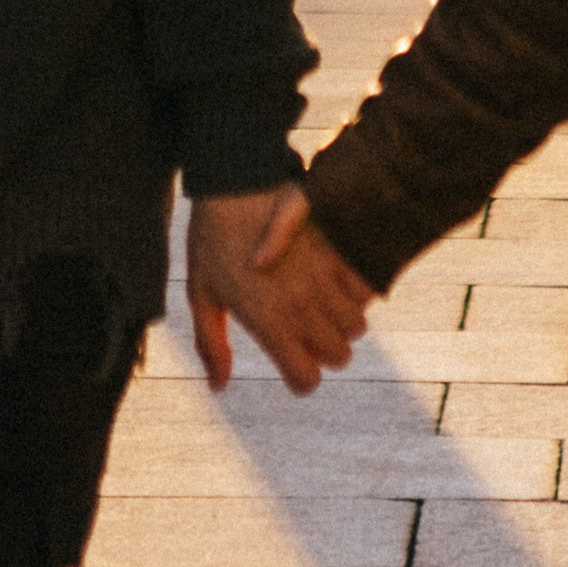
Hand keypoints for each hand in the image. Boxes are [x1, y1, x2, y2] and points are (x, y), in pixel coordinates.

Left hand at [185, 184, 368, 396]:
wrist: (234, 180)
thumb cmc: (210, 240)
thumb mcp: (201, 294)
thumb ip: (211, 344)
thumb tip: (218, 386)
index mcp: (268, 321)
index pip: (307, 379)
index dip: (300, 377)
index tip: (291, 361)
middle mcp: (302, 303)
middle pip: (340, 355)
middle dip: (326, 350)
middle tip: (308, 332)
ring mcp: (324, 274)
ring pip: (358, 324)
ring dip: (343, 321)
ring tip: (323, 305)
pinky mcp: (337, 246)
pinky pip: (366, 286)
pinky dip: (357, 290)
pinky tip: (335, 280)